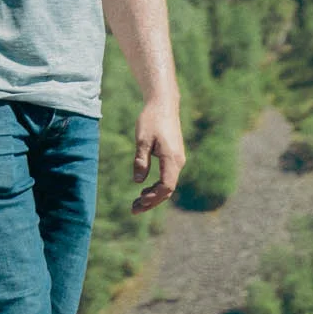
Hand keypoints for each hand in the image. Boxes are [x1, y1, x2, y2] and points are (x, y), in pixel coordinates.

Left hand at [131, 97, 184, 213]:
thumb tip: (138, 181)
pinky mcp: (174, 156)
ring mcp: (178, 159)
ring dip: (153, 195)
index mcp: (172, 159)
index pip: (166, 186)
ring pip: (168, 184)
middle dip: (151, 201)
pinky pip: (168, 177)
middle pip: (168, 190)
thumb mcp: (142, 140)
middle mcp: (178, 161)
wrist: (163, 104)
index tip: (139, 202)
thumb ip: (141, 161)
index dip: (153, 197)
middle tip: (133, 210)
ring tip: (136, 202)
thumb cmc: (151, 119)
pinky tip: (144, 189)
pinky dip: (157, 186)